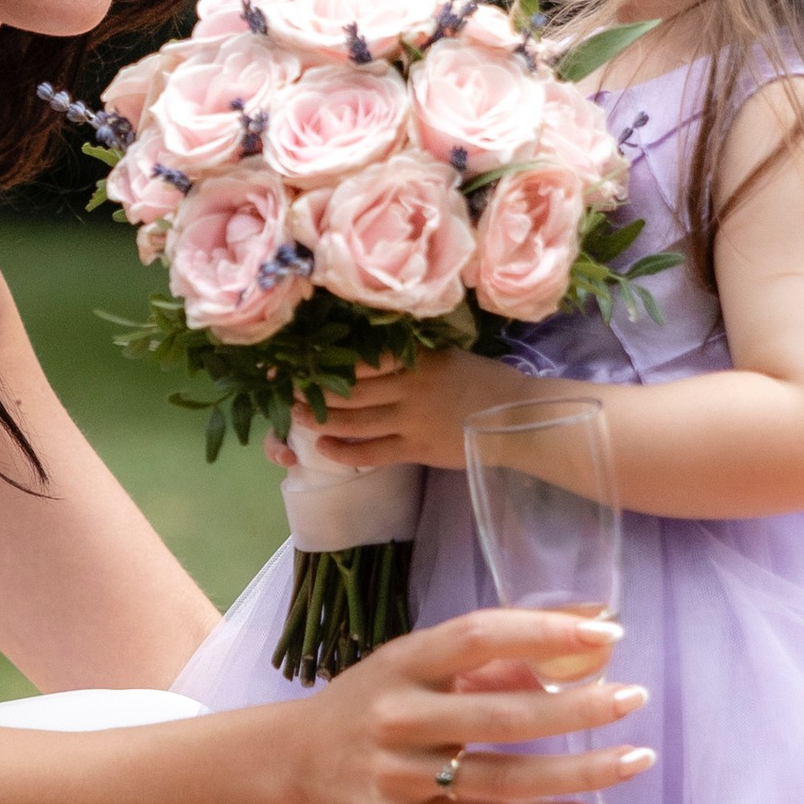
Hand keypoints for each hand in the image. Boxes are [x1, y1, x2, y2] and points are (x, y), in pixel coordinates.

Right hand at [291, 606, 652, 803]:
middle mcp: (398, 718)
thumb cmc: (378, 699)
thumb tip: (593, 628)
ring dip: (577, 771)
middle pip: (500, 715)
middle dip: (575, 707)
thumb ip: (500, 650)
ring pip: (504, 778)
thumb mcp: (421, 661)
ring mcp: (403, 777)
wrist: (302, 764)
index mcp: (403, 662)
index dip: (543, 631)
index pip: (477, 637)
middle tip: (633, 696)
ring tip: (635, 757)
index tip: (607, 631)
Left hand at [301, 346, 513, 475]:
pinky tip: (325, 446)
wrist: (516, 418)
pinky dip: (345, 449)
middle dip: (317, 389)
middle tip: (288, 388)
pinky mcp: (416, 448)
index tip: (304, 359)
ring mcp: (412, 419)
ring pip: (356, 419)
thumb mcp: (450, 356)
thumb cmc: (486, 383)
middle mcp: (410, 386)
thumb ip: (416, 356)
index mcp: (419, 358)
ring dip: (322, 417)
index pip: (365, 357)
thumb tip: (379, 352)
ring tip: (297, 416)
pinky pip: (372, 451)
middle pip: (352, 388)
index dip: (331, 360)